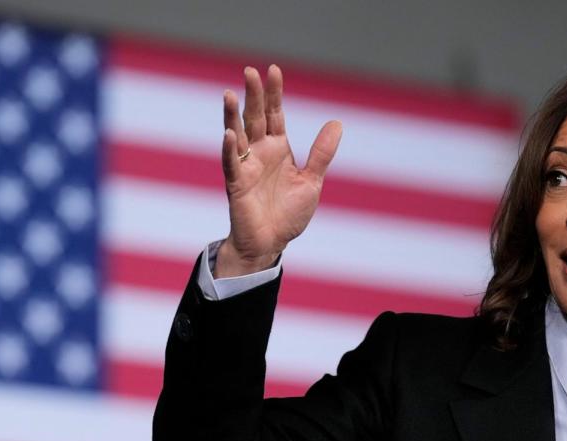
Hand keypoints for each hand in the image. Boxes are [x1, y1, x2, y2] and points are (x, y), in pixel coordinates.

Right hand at [216, 65, 342, 276]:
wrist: (271, 244)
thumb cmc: (288, 214)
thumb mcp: (311, 181)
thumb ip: (321, 153)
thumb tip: (337, 122)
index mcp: (278, 149)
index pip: (276, 114)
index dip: (275, 93)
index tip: (273, 70)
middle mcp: (259, 153)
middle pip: (255, 118)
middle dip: (253, 96)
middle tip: (250, 72)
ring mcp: (246, 167)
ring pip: (237, 135)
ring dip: (232, 116)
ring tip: (229, 94)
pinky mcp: (237, 185)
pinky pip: (232, 164)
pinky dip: (230, 150)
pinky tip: (229, 134)